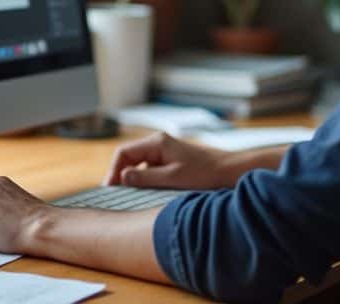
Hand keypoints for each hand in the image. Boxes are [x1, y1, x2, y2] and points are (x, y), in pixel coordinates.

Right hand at [104, 132, 234, 189]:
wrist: (230, 170)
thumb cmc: (204, 173)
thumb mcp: (172, 178)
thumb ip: (145, 178)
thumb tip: (122, 177)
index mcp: (157, 142)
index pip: (124, 153)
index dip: (113, 171)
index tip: (109, 189)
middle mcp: (158, 143)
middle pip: (129, 158)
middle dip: (120, 175)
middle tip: (114, 196)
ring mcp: (165, 151)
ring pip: (139, 164)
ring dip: (132, 179)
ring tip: (127, 197)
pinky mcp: (171, 160)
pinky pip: (150, 169)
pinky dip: (144, 180)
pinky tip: (145, 194)